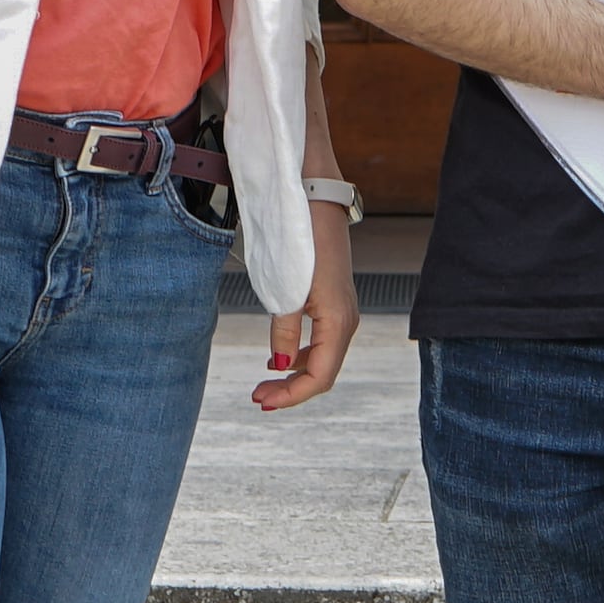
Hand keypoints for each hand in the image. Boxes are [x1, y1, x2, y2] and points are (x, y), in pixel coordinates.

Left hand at [252, 203, 363, 411]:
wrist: (313, 201)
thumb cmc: (299, 241)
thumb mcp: (287, 289)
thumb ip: (285, 330)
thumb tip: (281, 365)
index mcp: (337, 321)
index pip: (320, 376)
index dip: (292, 395)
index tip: (262, 401)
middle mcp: (345, 320)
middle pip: (323, 372)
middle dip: (291, 390)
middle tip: (257, 397)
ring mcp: (341, 311)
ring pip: (323, 358)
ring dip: (295, 375)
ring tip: (265, 383)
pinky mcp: (333, 302)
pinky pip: (322, 341)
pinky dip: (301, 356)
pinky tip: (280, 359)